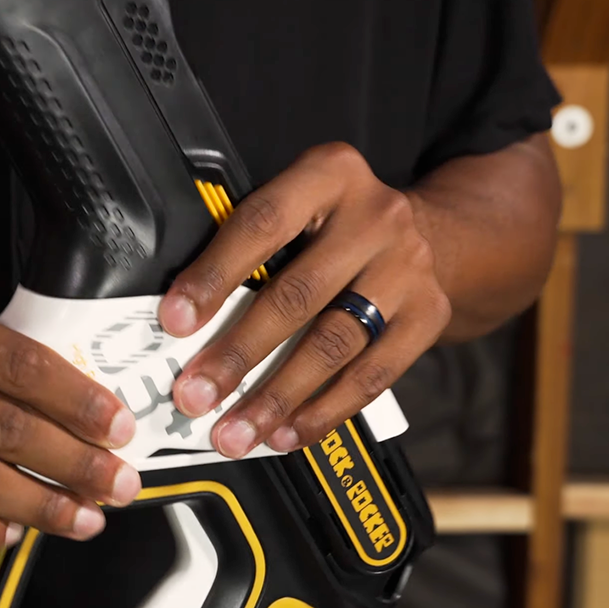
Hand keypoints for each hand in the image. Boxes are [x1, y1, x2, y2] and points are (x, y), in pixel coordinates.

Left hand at [160, 142, 451, 456]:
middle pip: (297, 294)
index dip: (214, 277)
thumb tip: (184, 320)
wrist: (432, 235)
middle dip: (238, 353)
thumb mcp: (298, 209)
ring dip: (277, 396)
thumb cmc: (337, 228)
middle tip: (196, 395)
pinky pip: (371, 375)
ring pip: (333, 342)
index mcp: (329, 175)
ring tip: (237, 430)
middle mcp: (376, 216)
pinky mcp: (429, 316)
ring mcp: (408, 268)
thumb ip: (249, 248)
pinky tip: (288, 432)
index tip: (175, 322)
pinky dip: (323, 411)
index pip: (261, 225)